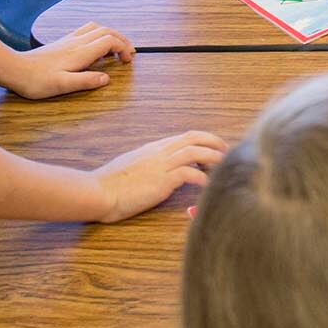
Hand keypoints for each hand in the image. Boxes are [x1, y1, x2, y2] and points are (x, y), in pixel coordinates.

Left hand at [0, 23, 134, 99]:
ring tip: (115, 48)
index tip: (127, 61)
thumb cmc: (35, 80)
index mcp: (80, 52)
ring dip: (110, 35)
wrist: (13, 68)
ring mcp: (68, 40)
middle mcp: (76, 42)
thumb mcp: (62, 85)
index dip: (123, 48)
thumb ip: (85, 81)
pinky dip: (97, 35)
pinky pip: (86, 31)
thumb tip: (106, 78)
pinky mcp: (62, 42)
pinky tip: (94, 48)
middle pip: (106, 31)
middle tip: (128, 53)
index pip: (109, 41)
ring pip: (96, 28)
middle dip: (122, 39)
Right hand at [91, 130, 226, 222]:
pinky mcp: (162, 180)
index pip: (187, 136)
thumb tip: (164, 169)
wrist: (98, 191)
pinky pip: (189, 174)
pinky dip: (203, 178)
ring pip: (196, 153)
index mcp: (155, 148)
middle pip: (196, 139)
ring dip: (214, 158)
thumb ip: (151, 164)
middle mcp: (161, 152)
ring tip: (225, 167)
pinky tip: (209, 186)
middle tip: (229, 154)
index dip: (206, 140)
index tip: (217, 148)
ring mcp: (161, 165)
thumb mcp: (134, 166)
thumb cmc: (111, 183)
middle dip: (216, 144)